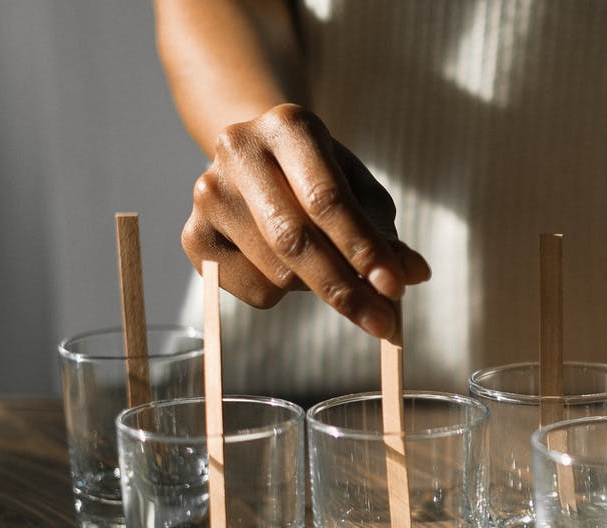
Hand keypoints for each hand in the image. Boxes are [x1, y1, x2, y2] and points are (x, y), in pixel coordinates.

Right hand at [182, 103, 430, 338]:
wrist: (259, 163)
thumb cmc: (322, 178)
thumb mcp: (360, 192)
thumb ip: (385, 232)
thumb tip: (413, 274)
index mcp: (289, 125)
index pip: (326, 198)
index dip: (363, 248)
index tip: (396, 288)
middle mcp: (238, 151)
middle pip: (294, 239)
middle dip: (344, 288)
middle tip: (384, 323)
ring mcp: (208, 193)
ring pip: (276, 272)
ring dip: (317, 287)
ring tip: (327, 264)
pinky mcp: (193, 236)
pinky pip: (252, 291)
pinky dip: (283, 295)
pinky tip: (285, 265)